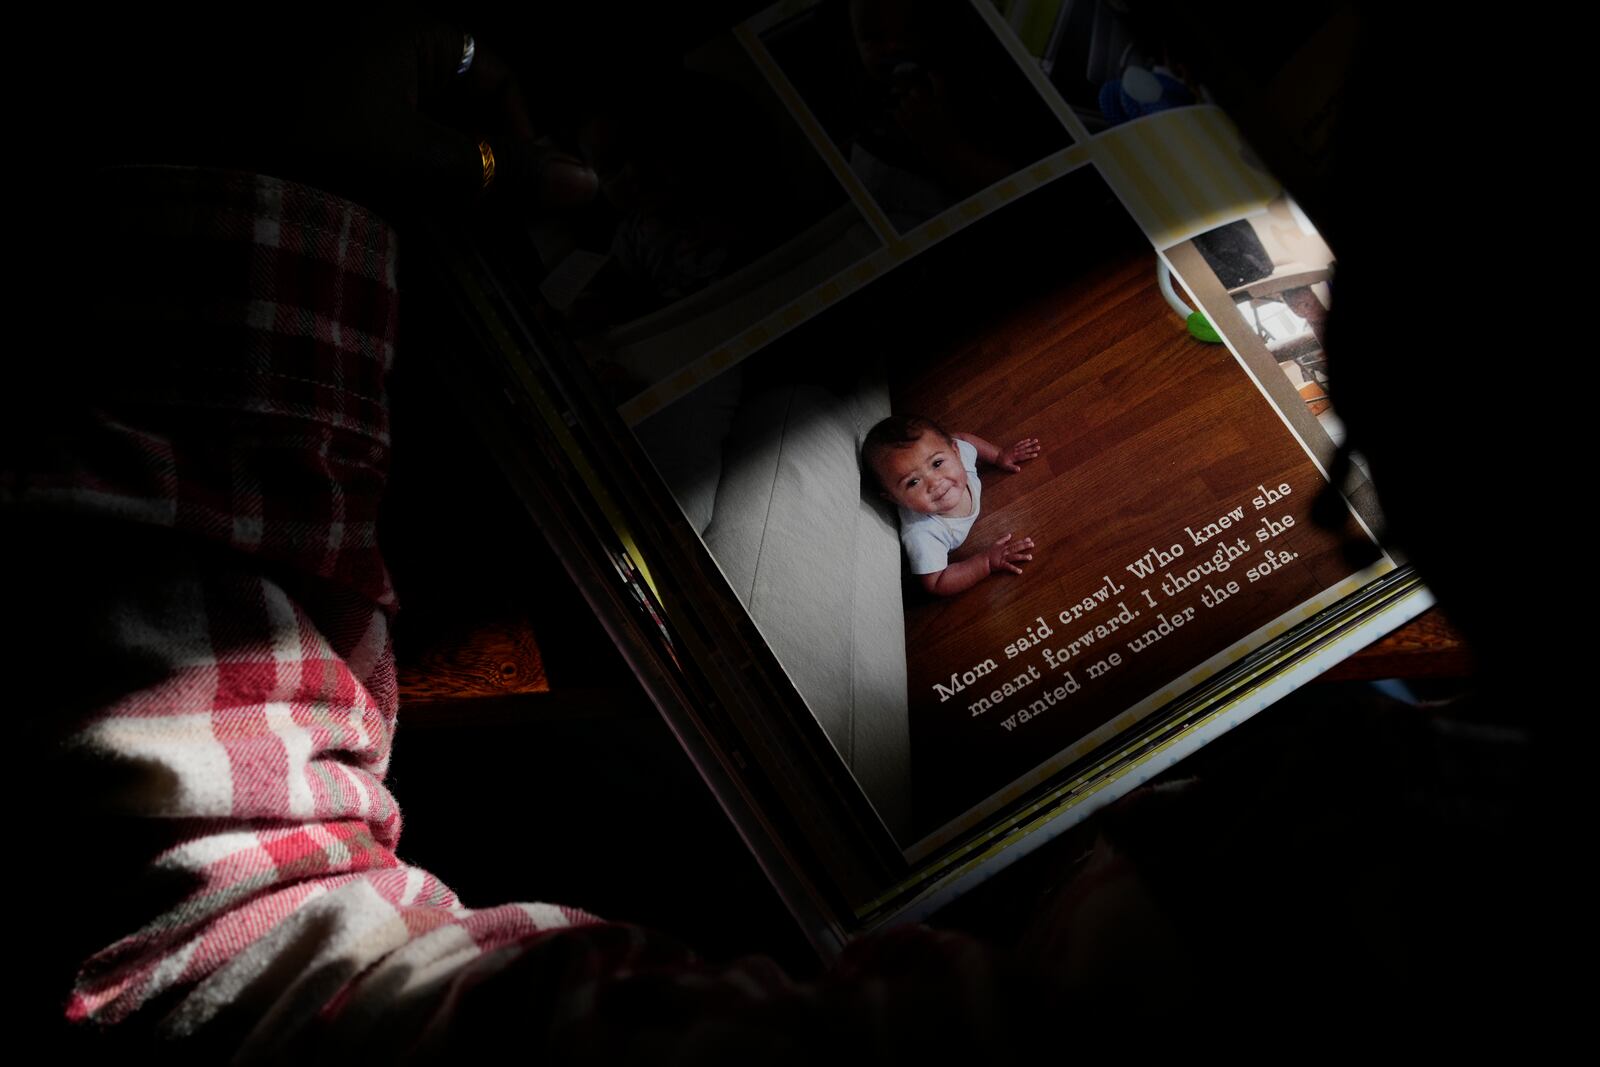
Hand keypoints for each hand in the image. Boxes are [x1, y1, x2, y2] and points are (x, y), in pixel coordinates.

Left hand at [82, 14, 597, 219]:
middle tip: (486, 219)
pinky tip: (388, 204)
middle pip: (464, 99)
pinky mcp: (314, 105)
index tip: (522, 197)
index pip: (502, 77)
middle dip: (481, 160)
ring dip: (440, 173)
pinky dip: (396, 170)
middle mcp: (381, 32)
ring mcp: (345, 67)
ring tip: (438, 220)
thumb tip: (590, 185)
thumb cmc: (315, 143)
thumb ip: (502, 172)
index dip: (522, 139)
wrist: (195, 160)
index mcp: (413, 27)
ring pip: (422, 122)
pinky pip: (380, 132)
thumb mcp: (417, 161)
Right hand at [987, 534, 1034, 575]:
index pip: (1015, 543)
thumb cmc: (989, 553)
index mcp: (1004, 547)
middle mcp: (1005, 552)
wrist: (983, 561)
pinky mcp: (1001, 565)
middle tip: (1032, 544)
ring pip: (1014, 557)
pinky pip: (1009, 567)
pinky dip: (1014, 569)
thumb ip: (1003, 539)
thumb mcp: (996, 544)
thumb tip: (1009, 534)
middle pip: (1016, 548)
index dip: (1022, 541)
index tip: (1029, 539)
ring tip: (1030, 557)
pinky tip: (1020, 571)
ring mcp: (1004, 558)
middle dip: (1024, 546)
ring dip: (1022, 557)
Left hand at [998, 438, 1041, 472]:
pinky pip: (1020, 442)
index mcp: (1016, 457)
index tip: (1036, 454)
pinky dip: (1024, 441)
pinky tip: (1028, 439)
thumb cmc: (1001, 462)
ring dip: (1030, 443)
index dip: (1030, 456)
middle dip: (1033, 448)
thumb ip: (1012, 468)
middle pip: (1026, 450)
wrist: (996, 455)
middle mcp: (1016, 451)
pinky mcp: (1013, 445)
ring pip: (1024, 445)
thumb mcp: (1006, 467)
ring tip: (1036, 440)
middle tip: (1039, 447)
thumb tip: (1019, 470)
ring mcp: (1015, 448)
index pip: (1024, 456)